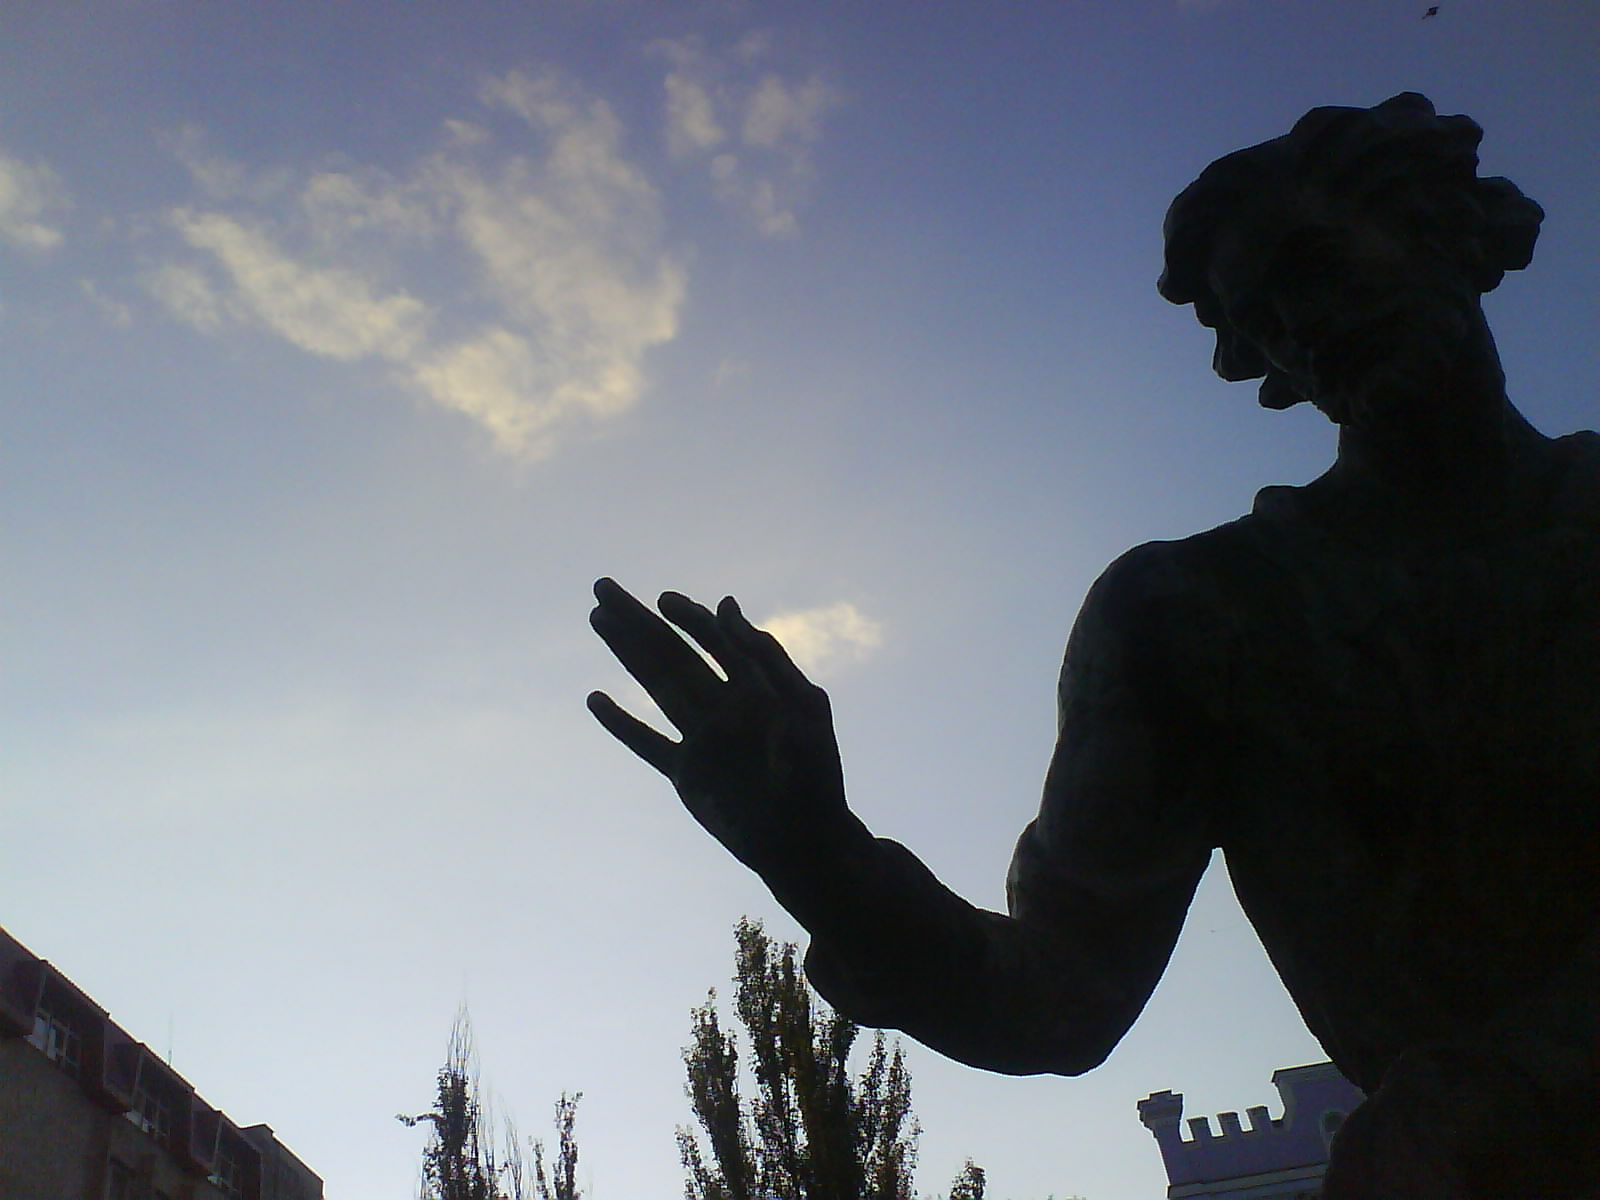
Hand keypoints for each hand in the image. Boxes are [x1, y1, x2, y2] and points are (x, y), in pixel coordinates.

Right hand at [587, 578, 856, 879]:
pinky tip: (596, 699)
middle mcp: (722, 706)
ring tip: (598, 620)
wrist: (805, 841)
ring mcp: (701, 739)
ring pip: (655, 686)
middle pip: (673, 653)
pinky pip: (647, 743)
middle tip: (603, 588)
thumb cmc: (815, 775)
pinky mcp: (686, 774)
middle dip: (640, 621)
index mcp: (754, 687)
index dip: (688, 617)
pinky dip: (621, 723)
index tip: (661, 599)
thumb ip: (763, 659)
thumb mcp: (800, 708)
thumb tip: (727, 606)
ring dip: (626, 652)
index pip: (714, 639)